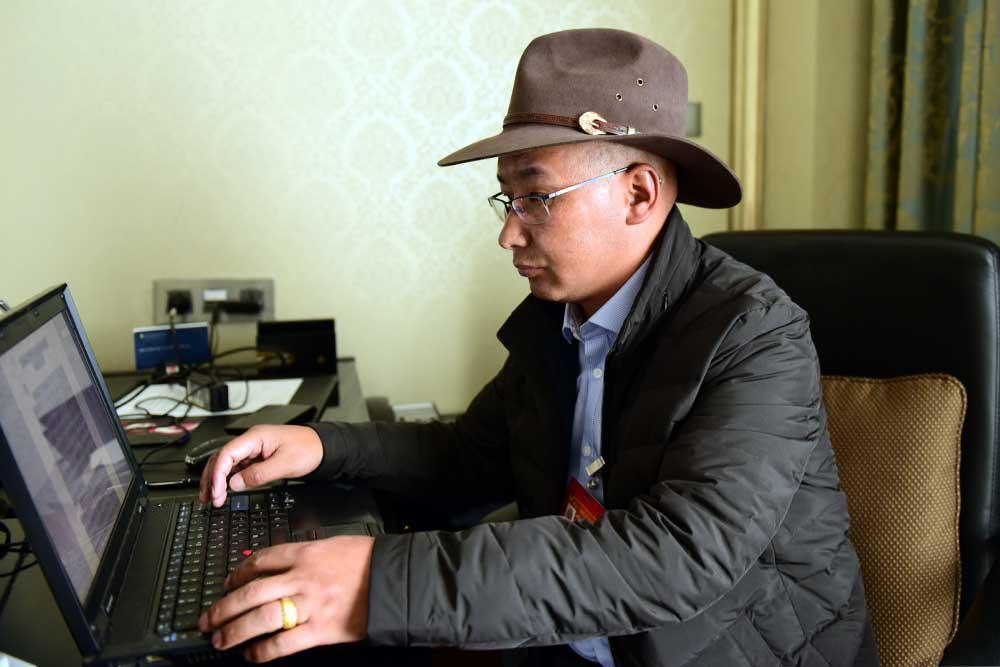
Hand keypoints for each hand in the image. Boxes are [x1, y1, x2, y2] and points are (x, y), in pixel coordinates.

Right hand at [198, 425, 323, 506]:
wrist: (323, 447)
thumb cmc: (309, 449)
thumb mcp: (285, 464)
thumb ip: (258, 475)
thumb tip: (235, 484)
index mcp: (256, 437)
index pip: (227, 454)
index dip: (217, 474)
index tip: (217, 492)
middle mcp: (251, 441)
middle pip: (221, 458)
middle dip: (211, 479)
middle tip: (208, 499)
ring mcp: (253, 449)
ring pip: (227, 464)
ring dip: (217, 480)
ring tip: (212, 498)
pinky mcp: (257, 457)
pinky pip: (237, 467)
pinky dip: (228, 480)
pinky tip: (225, 490)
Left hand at [198, 536, 374, 661]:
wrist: (395, 577)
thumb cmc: (367, 561)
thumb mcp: (332, 545)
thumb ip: (304, 556)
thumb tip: (275, 567)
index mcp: (304, 554)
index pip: (259, 561)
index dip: (236, 573)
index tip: (226, 583)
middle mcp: (301, 578)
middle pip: (250, 592)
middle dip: (222, 608)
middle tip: (206, 619)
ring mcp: (309, 605)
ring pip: (259, 618)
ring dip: (233, 631)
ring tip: (219, 640)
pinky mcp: (320, 629)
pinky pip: (282, 643)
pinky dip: (262, 651)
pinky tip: (251, 655)